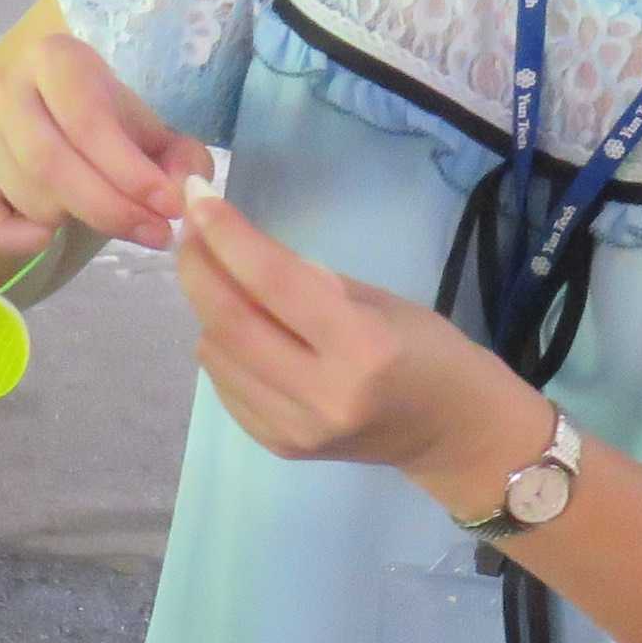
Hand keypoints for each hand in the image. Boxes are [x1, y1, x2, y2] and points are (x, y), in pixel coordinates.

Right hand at [0, 14, 213, 261]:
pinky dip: (30, 241)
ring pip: (31, 198)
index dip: (131, 171)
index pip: (88, 120)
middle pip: (53, 163)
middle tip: (155, 234)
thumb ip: (178, 155)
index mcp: (54, 58)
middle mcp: (5, 87)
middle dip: (112, 208)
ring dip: (78, 220)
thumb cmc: (92, 128)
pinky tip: (50, 233)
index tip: (169, 207)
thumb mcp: (140, 129)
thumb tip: (187, 188)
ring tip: (106, 215)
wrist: (21, 134)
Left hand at [170, 194, 546, 499]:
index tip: (197, 196)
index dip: (226, 235)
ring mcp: (297, 429)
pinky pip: (224, 385)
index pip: (273, 282)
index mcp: (363, 347)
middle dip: (197, 268)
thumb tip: (234, 246)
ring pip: (216, 354)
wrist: (452, 433)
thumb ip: (307, 280)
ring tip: (223, 281)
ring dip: (208, 309)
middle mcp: (323, 394)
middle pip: (229, 322)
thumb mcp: (379, 300)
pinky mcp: (279, 446)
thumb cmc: (429, 352)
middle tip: (188, 231)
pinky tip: (243, 331)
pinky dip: (222, 348)